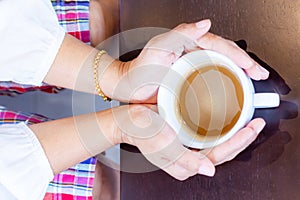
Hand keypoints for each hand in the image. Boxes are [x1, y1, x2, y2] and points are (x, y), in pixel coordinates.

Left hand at [113, 19, 268, 102]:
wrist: (131, 87)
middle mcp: (193, 52)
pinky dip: (226, 81)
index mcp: (189, 42)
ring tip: (253, 79)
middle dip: (245, 63)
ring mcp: (193, 65)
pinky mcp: (190, 78)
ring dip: (239, 72)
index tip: (250, 66)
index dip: (237, 55)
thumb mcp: (158, 47)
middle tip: (259, 73)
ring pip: (222, 65)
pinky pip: (212, 77)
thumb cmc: (141, 68)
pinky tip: (234, 87)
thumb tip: (205, 25)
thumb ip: (180, 34)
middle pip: (225, 54)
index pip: (219, 45)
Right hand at [113, 104, 265, 179]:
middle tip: (256, 123)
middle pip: (223, 152)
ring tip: (248, 121)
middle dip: (242, 139)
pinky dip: (222, 127)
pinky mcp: (187, 137)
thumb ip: (186, 160)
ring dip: (235, 133)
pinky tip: (229, 118)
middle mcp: (190, 158)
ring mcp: (189, 147)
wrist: (129, 120)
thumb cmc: (142, 131)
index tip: (250, 129)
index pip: (219, 156)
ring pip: (219, 143)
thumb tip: (208, 170)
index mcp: (185, 164)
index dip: (238, 144)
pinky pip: (210, 134)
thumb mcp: (163, 145)